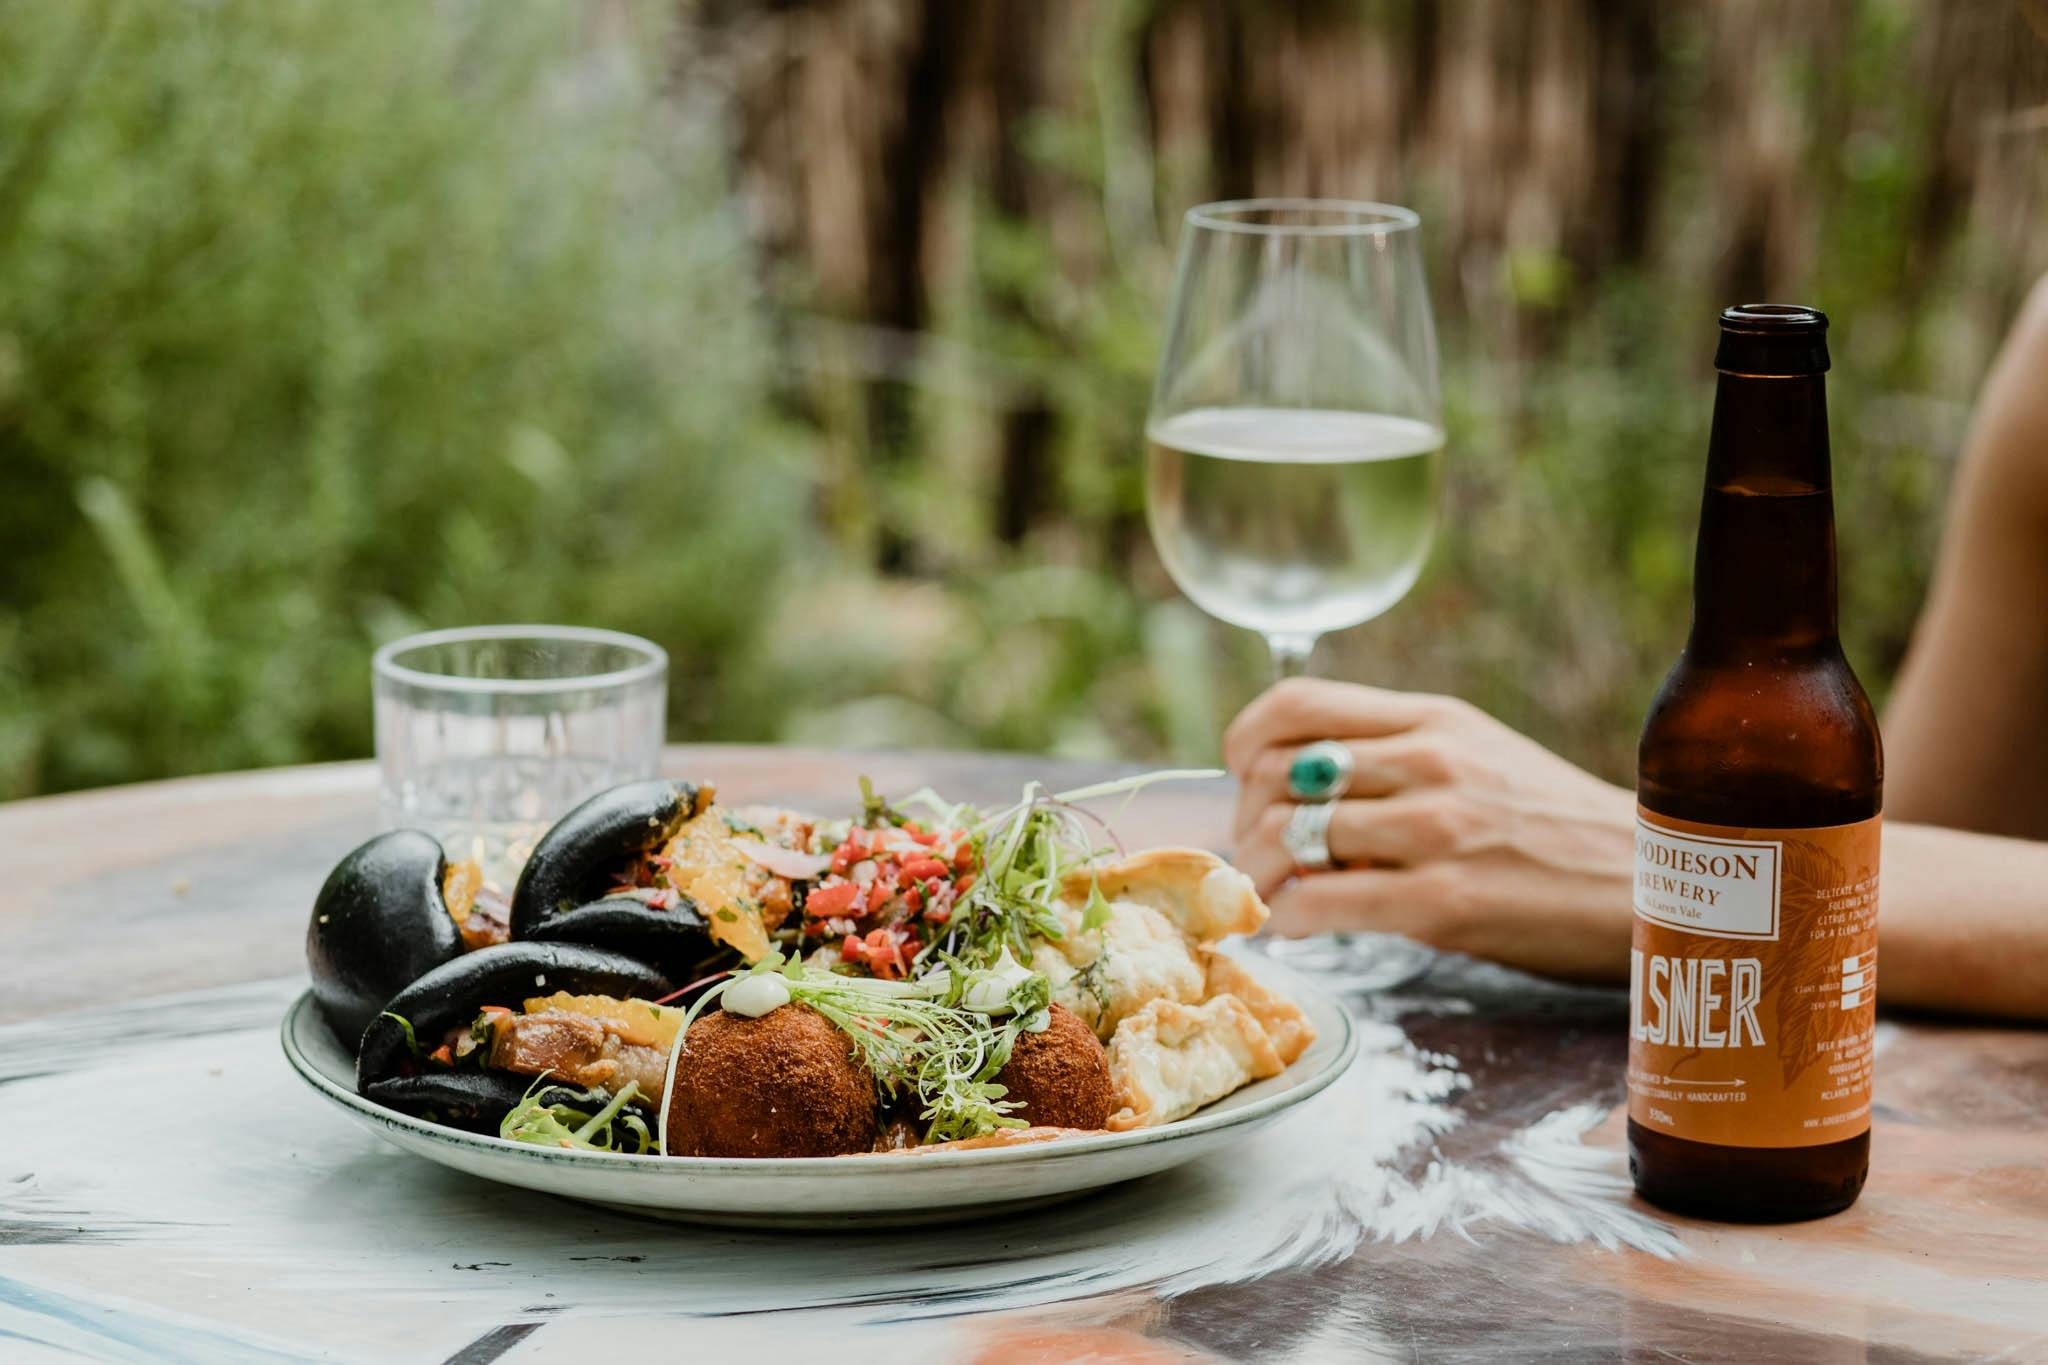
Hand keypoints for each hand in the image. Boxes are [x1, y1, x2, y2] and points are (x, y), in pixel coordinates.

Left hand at [1223, 678, 1636, 982]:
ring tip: (1273, 895)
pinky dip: (1286, 919)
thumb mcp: (1480, 757)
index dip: (1246, 740)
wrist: (1647, 882)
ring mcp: (1434, 829)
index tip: (1244, 778)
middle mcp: (1429, 762)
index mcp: (1432, 719)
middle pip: (1277, 772)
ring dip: (1257, 875)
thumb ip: (1397, 757)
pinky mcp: (1441, 900)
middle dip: (1245, 819)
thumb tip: (1302, 790)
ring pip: (1286, 836)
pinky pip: (1320, 904)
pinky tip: (1296, 927)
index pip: (1298, 703)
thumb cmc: (1555, 826)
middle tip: (1256, 854)